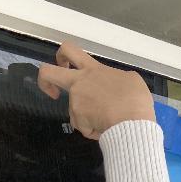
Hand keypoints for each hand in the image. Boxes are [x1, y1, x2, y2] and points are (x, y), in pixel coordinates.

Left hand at [37, 42, 154, 139]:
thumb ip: (116, 79)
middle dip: (45, 81)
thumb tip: (114, 87)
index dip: (62, 56)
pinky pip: (83, 127)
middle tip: (54, 93)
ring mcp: (76, 102)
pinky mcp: (78, 120)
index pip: (70, 50)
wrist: (133, 122)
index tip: (64, 67)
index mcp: (92, 69)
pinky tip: (107, 130)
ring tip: (108, 123)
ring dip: (88, 119)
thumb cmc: (135, 100)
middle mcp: (79, 83)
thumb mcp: (131, 80)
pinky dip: (93, 130)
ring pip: (75, 111)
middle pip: (48, 73)